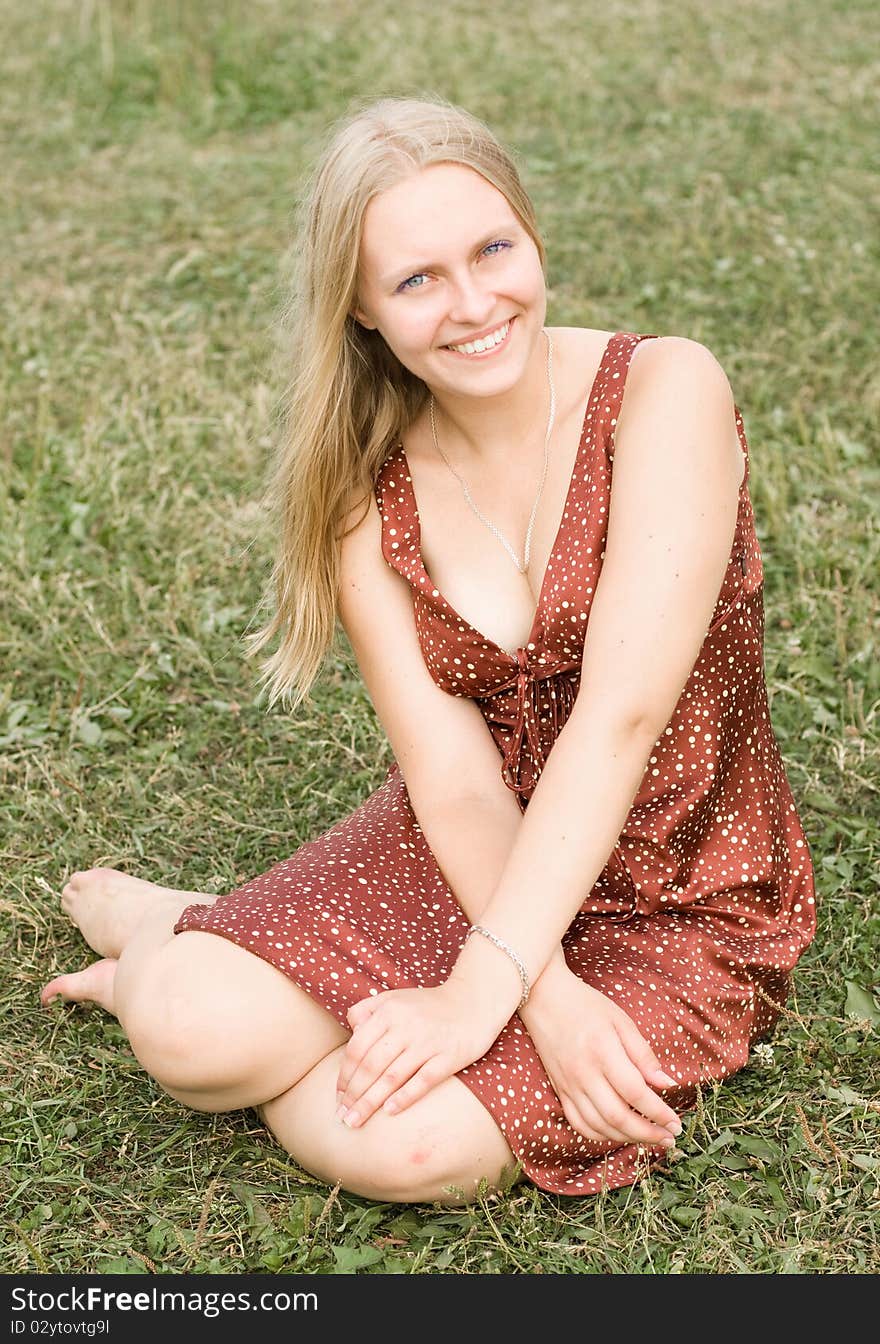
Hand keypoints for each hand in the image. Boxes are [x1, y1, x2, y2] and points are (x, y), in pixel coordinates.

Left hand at [335, 981, 504, 1128]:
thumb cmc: (429, 1005)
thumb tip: (350, 1034)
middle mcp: (406, 1026)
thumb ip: (368, 1010)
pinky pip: (422, 1081)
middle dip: (353, 1095)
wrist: (473, 1001)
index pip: (357, 1048)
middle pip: (371, 1066)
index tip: (337, 1096)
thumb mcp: (395, 997)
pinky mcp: (448, 1057)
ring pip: (392, 1077)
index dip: (344, 1075)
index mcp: (389, 1011)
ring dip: (370, 1102)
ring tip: (355, 1121)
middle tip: (342, 1116)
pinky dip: (404, 1097)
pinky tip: (389, 1112)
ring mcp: (428, 1042)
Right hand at [521, 969, 681, 1147]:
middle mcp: (584, 1073)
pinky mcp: (560, 1090)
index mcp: (602, 1051)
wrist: (544, 998)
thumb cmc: (586, 1006)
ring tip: (649, 1137)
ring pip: (600, 1126)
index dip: (658, 1112)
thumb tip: (667, 1083)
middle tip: (669, 1138)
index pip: (635, 1092)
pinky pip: (580, 1124)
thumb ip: (643, 1054)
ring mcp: (569, 1085)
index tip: (675, 1122)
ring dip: (627, 1138)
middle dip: (648, 1133)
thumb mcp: (621, 1020)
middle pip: (618, 1116)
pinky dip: (601, 1135)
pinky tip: (618, 1132)